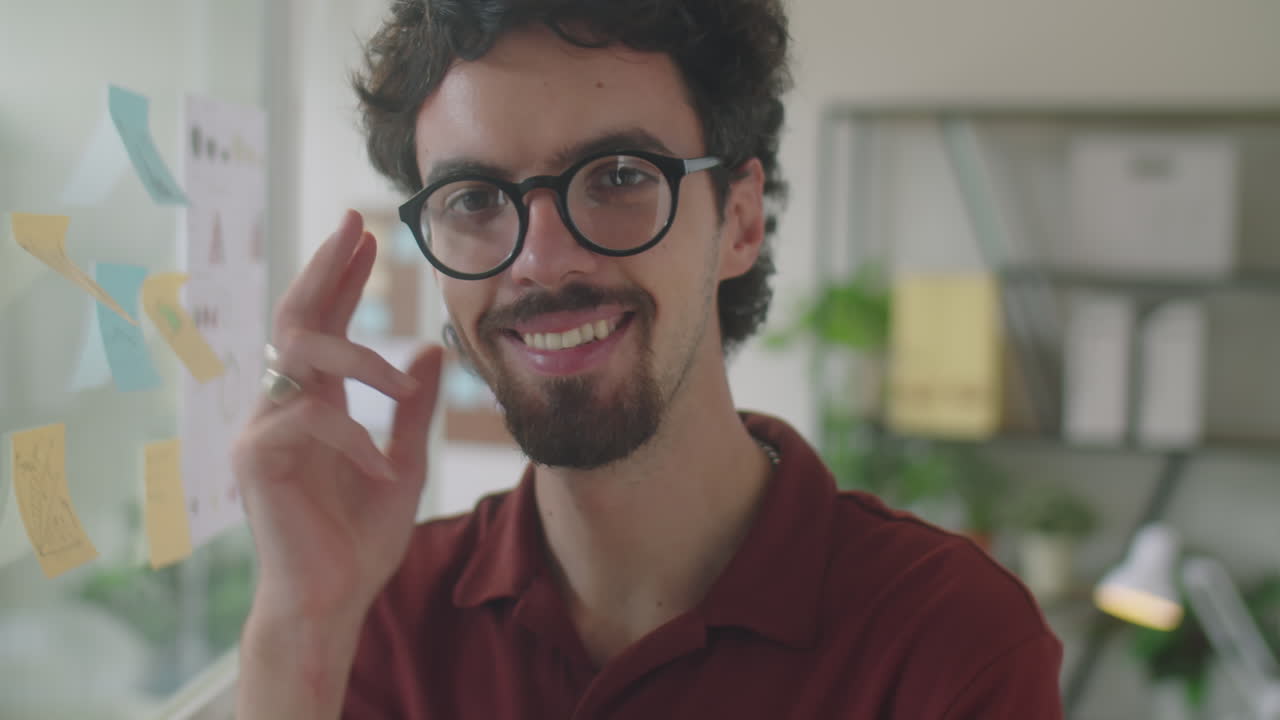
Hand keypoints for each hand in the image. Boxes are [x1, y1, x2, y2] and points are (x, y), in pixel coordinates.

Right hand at [233, 209, 443, 621]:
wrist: (332, 601)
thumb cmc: (359, 540)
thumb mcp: (403, 463)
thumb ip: (412, 410)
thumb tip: (431, 350)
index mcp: (317, 404)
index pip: (324, 323)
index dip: (342, 277)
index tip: (367, 233)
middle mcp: (283, 406)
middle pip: (297, 318)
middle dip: (326, 268)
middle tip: (356, 225)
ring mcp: (263, 430)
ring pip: (300, 357)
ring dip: (359, 360)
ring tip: (402, 391)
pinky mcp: (256, 460)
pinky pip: (309, 421)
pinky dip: (354, 439)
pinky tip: (379, 467)